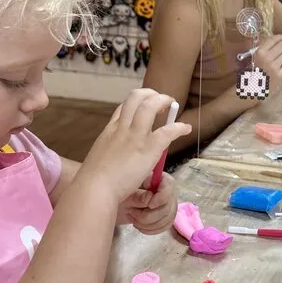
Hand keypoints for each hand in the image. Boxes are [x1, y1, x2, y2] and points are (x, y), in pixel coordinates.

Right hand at [82, 89, 190, 203]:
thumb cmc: (95, 181)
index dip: (136, 102)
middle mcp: (122, 128)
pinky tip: (186, 128)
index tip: (144, 106)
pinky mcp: (149, 148)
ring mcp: (136, 136)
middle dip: (150, 94)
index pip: (123, 107)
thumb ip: (111, 151)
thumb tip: (120, 157)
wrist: (95, 188)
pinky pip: (168, 131)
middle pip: (136, 97)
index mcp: (110, 130)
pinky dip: (179, 127)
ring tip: (172, 104)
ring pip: (150, 106)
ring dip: (164, 100)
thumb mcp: (100, 157)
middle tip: (161, 100)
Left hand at [119, 174, 177, 234]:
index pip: (169, 186)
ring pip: (166, 219)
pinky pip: (164, 226)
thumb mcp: (126, 193)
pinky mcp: (165, 217)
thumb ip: (138, 195)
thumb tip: (149, 198)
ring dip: (147, 223)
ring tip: (132, 217)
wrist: (118, 204)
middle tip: (131, 211)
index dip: (162, 198)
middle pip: (168, 207)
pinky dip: (151, 229)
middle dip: (148, 215)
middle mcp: (167, 191)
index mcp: (159, 179)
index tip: (149, 205)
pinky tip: (139, 226)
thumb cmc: (120, 193)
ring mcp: (168, 205)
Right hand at [251, 34, 281, 90]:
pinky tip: (280, 67)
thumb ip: (259, 49)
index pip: (273, 40)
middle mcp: (268, 58)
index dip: (279, 37)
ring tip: (281, 57)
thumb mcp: (251, 58)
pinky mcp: (280, 75)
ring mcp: (275, 67)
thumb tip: (271, 41)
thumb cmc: (249, 73)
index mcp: (259, 53)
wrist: (251, 90)